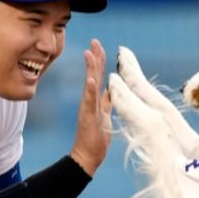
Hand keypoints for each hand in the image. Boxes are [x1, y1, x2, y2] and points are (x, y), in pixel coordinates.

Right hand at [69, 39, 111, 175]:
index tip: (98, 45)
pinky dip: (90, 90)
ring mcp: (88, 108)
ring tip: (90, 53)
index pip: (99, 76)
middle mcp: (90, 101)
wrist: (87, 156)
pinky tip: (90, 80)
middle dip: (95, 57)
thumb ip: (107, 102)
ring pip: (90, 84)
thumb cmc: (96, 139)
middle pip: (94, 75)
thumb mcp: (105, 116)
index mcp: (96, 100)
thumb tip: (111, 90)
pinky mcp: (88, 118)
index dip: (99, 60)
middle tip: (95, 41)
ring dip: (90, 68)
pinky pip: (89, 102)